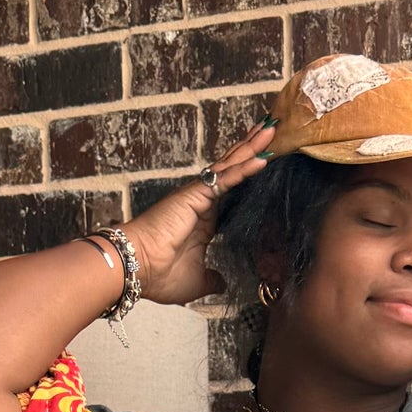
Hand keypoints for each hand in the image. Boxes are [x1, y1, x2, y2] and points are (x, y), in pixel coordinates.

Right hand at [124, 121, 276, 305]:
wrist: (138, 269)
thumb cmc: (160, 274)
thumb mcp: (197, 281)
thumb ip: (212, 279)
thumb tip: (221, 283)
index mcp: (203, 219)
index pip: (231, 190)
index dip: (247, 175)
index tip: (265, 160)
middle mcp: (201, 201)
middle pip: (232, 169)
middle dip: (252, 149)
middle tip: (273, 129)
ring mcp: (198, 195)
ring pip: (231, 165)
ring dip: (252, 148)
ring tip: (272, 129)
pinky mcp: (196, 194)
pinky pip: (226, 178)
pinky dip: (244, 168)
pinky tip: (263, 158)